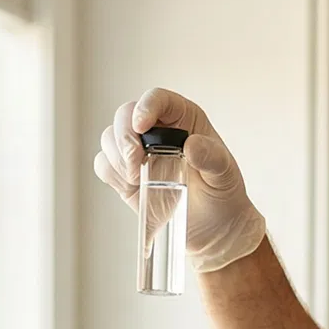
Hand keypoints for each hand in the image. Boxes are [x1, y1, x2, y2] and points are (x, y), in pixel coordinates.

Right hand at [93, 87, 268, 274]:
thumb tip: (191, 145)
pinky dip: (111, 173)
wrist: (214, 230)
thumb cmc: (223, 195)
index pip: (158, 99)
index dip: (145, 107)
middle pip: (124, 116)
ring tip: (138, 179)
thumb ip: (212, 157)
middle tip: (136, 163)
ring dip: (117, 158)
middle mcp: (157, 130)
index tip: (141, 126)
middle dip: (124, 137)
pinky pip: (104, 164)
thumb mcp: (224, 174)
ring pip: (109, 138)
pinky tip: (132, 186)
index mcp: (183, 119)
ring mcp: (139, 152)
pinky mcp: (126, 175)